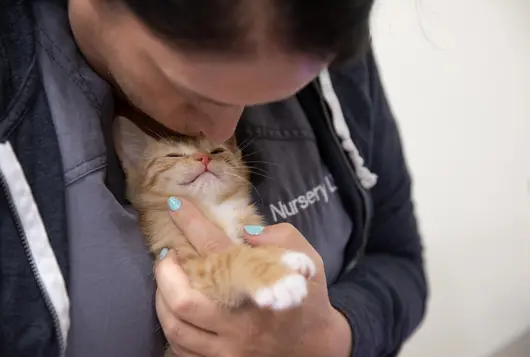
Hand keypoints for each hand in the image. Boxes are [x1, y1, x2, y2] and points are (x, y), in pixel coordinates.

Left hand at [155, 198, 352, 356]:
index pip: (215, 249)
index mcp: (258, 288)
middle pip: (183, 299)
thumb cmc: (308, 299)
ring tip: (165, 281)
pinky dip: (172, 328)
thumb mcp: (306, 261)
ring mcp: (228, 348)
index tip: (175, 206)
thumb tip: (246, 232)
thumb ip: (280, 238)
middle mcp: (239, 322)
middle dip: (164, 272)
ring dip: (162, 300)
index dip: (191, 223)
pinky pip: (182, 349)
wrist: (316, 347)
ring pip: (176, 327)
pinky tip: (174, 312)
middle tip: (165, 256)